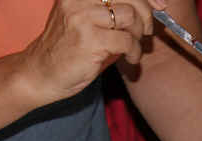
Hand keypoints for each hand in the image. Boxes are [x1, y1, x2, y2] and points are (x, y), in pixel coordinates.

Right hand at [18, 0, 165, 105]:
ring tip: (133, 48)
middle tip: (147, 31)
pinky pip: (127, 40)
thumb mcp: (87, 19)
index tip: (161, 6)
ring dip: (139, 36)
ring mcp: (82, 17)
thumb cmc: (68, 48)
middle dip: (146, 14)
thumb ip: (113, 9)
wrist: (41, 73)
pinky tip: (130, 59)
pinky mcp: (89, 40)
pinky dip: (135, 52)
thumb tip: (154, 4)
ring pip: (130, 16)